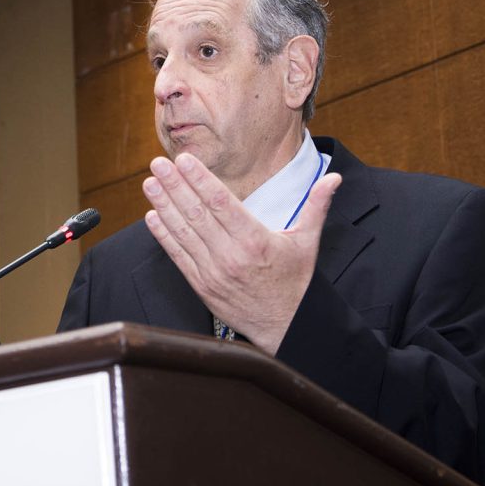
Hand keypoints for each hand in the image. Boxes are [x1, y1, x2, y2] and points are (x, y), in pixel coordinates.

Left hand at [142, 153, 340, 353]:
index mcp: (255, 240)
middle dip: (175, 185)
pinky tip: (152, 216)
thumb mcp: (308, 242)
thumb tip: (334, 178)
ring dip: (164, 205)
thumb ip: (316, 206)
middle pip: (196, 213)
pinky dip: (164, 235)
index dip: (199, 179)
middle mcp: (231, 255)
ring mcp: (213, 272)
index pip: (220, 202)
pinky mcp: (202, 286)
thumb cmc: (295, 281)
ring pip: (183, 232)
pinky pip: (178, 256)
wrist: (284, 325)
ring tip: (150, 182)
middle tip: (158, 163)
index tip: (183, 160)